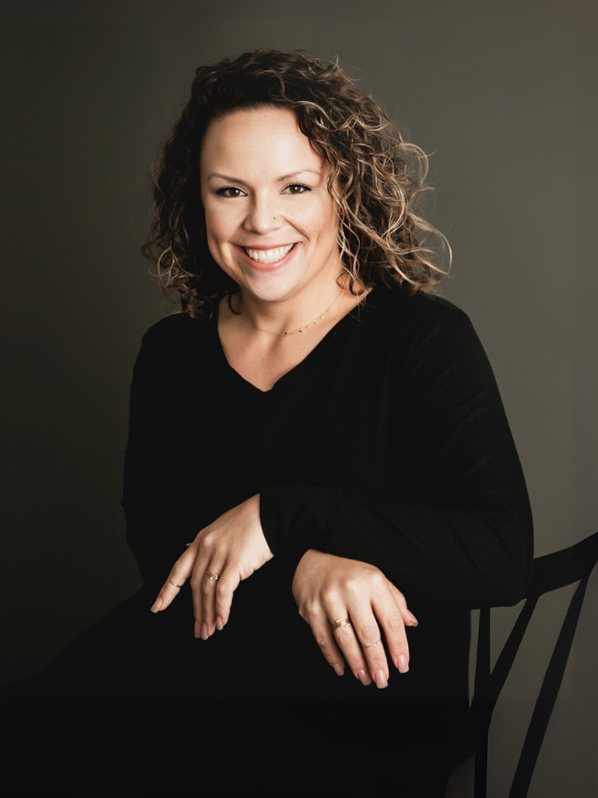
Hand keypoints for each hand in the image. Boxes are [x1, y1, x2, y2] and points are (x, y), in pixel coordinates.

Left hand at [150, 495, 272, 638]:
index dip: (167, 590)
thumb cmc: (251, 521)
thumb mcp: (222, 530)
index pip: (178, 570)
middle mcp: (206, 548)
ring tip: (210, 630)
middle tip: (198, 630)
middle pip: (195, 587)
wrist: (269, 512)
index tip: (158, 606)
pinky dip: (221, 609)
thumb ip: (211, 548)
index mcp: (200, 540)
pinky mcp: (235, 562)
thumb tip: (203, 566)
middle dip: (196, 612)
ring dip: (208, 615)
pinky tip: (222, 620)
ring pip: (207, 591)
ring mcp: (219, 554)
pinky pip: (223, 591)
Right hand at [292, 550, 417, 688]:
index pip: (390, 619)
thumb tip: (411, 623)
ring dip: (357, 663)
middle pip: (368, 633)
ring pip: (345, 639)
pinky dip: (333, 657)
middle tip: (382, 680)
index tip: (402, 664)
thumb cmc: (349, 574)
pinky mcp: (311, 609)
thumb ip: (395, 600)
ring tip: (365, 677)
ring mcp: (329, 599)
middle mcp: (351, 588)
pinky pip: (324, 639)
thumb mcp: (376, 578)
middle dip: (377, 661)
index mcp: (372, 581)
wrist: (312, 565)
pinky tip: (342, 668)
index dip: (398, 645)